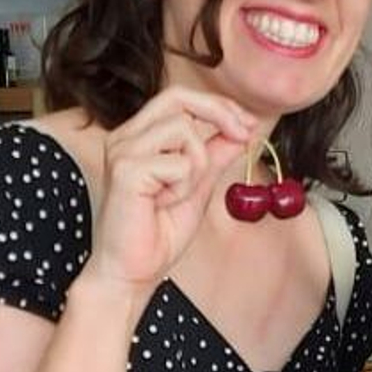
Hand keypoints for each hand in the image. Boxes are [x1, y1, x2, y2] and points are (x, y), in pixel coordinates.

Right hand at [89, 86, 257, 293]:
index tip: (248, 124)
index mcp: (138, 137)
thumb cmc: (156, 236)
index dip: (218, 105)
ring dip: (198, 165)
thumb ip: (215, 157)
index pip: (179, 99)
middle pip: (178, 97)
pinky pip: (179, 163)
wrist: (130, 273)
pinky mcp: (126, 170)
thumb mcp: (197, 188)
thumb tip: (240, 131)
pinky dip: (184, 186)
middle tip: (245, 135)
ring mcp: (122, 151)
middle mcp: (125, 137)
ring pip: (184, 130)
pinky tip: (164, 205)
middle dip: (220, 112)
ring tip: (178, 195)